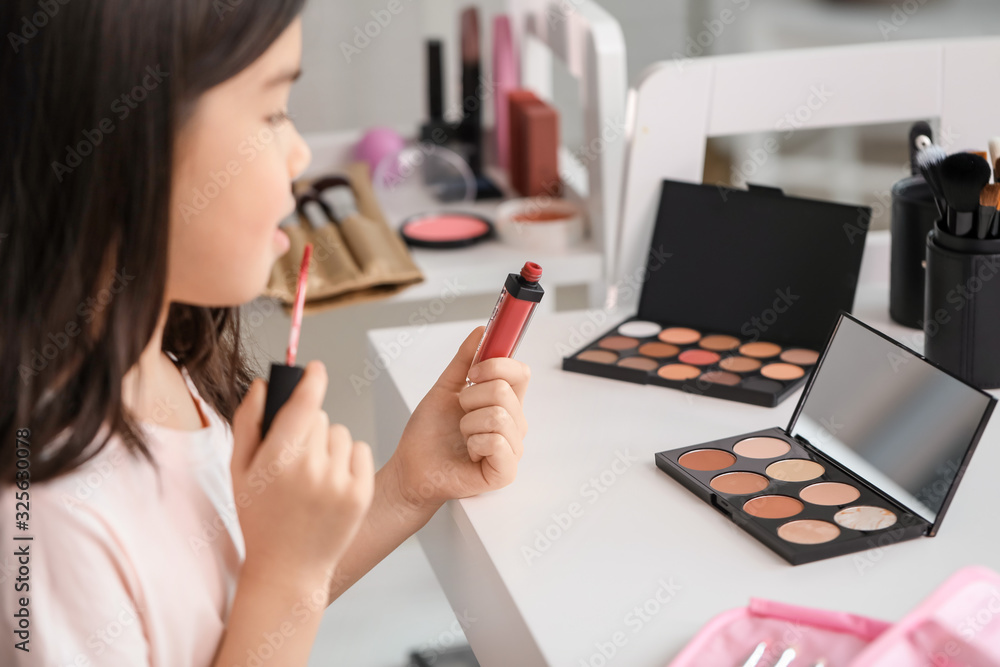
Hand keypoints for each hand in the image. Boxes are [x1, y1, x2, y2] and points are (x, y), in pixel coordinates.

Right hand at [230, 362, 374, 590]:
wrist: (288, 568)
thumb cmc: (260, 517)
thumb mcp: (239, 471)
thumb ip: (249, 423)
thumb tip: (263, 384)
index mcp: (278, 460)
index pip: (304, 403)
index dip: (311, 380)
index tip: (315, 368)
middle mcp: (312, 469)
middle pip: (319, 417)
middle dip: (307, 428)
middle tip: (294, 459)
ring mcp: (340, 482)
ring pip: (341, 433)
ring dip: (329, 445)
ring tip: (312, 477)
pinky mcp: (361, 493)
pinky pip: (360, 450)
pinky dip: (349, 460)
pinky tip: (331, 484)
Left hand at [389, 326, 530, 512]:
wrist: (411, 468)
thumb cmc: (429, 434)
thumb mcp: (446, 388)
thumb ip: (465, 359)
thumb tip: (482, 330)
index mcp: (505, 403)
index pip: (520, 372)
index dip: (497, 365)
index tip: (472, 373)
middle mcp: (514, 424)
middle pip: (504, 390)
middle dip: (470, 397)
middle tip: (460, 413)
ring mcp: (512, 449)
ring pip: (499, 415)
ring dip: (468, 423)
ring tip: (462, 436)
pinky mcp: (505, 472)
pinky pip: (496, 441)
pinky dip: (474, 442)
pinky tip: (469, 452)